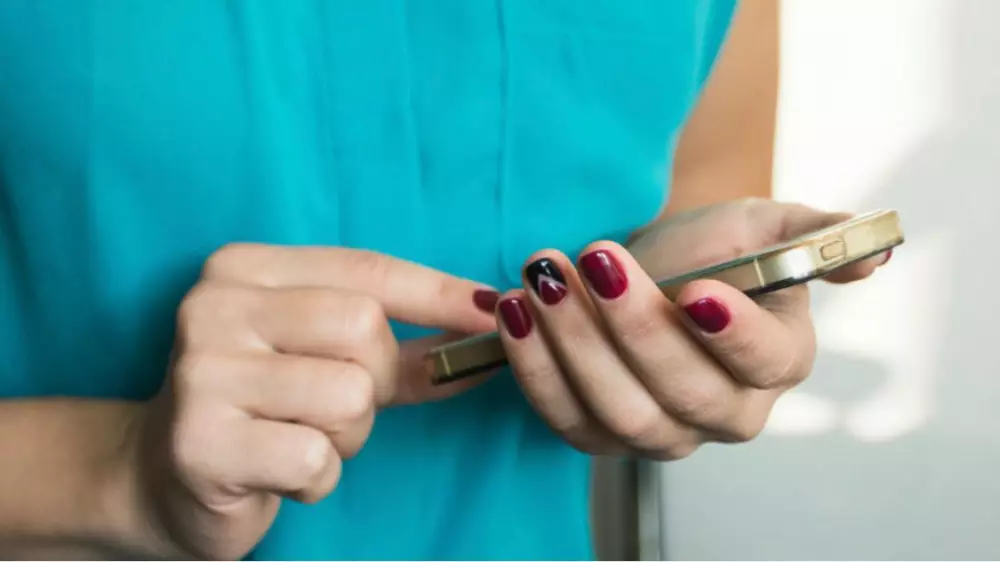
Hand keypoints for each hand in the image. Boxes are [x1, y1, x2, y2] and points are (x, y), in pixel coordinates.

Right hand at [127, 244, 495, 559]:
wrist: (160, 475)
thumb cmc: (262, 410)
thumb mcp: (327, 363)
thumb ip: (404, 349)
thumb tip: (493, 329)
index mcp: (245, 269)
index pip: (364, 270)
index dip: (437, 294)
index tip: (494, 311)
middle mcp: (216, 306)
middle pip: (363, 328)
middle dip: (376, 379)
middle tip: (337, 406)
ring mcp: (202, 372)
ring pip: (349, 396)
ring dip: (347, 435)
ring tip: (301, 438)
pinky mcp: (202, 441)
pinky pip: (316, 457)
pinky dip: (317, 477)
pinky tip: (278, 472)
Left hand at [497, 198, 890, 458]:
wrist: (643, 268)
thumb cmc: (702, 249)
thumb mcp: (758, 227)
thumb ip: (813, 237)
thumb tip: (876, 253)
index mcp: (777, 361)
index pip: (764, 362)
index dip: (731, 332)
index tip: (694, 289)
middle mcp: (726, 413)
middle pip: (683, 392)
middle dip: (632, 326)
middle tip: (591, 260)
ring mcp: (661, 434)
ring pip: (620, 411)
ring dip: (573, 345)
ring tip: (540, 280)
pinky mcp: (600, 436)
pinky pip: (565, 418)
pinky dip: (534, 367)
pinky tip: (512, 312)